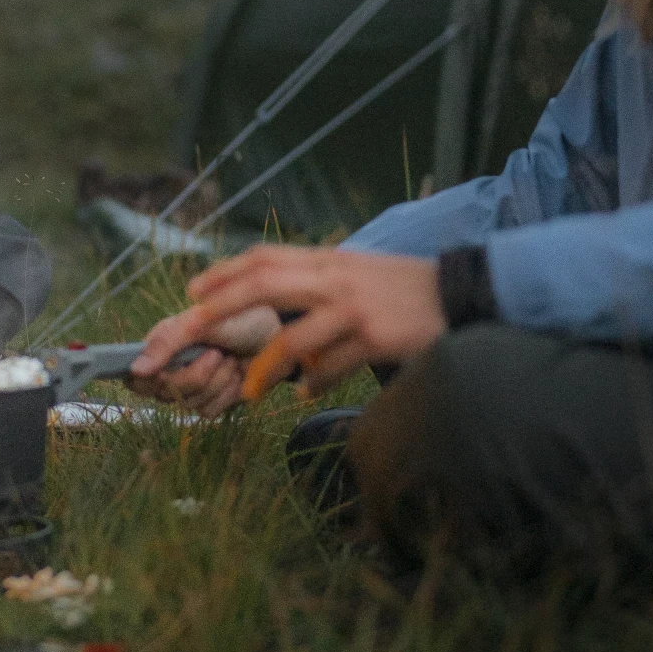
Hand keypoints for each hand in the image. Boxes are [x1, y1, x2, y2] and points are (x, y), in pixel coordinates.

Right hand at [129, 304, 281, 417]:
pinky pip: (209, 412)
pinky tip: (237, 375)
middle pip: (163, 393)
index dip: (145, 379)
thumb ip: (166, 343)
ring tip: (230, 358)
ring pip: (188, 404)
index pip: (135, 376)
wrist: (277, 332)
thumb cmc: (239, 318)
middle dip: (194, 375)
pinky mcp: (215, 400)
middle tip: (215, 353)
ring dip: (216, 382)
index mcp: (162, 346)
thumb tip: (135, 370)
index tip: (163, 372)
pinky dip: (227, 394)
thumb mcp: (201, 322)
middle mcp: (173, 367)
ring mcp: (194, 386)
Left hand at [173, 245, 445, 402]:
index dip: (225, 272)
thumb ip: (318, 283)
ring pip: (292, 340)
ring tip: (250, 391)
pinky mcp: (375, 338)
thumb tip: (279, 313)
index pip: (265, 257)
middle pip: (263, 286)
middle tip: (191, 329)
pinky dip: (314, 384)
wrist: (461, 294)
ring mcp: (353, 308)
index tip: (193, 292)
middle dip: (221, 308)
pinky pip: (330, 368)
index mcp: (328, 259)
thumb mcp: (357, 272)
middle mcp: (335, 278)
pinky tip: (307, 393)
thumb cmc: (403, 288)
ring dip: (265, 370)